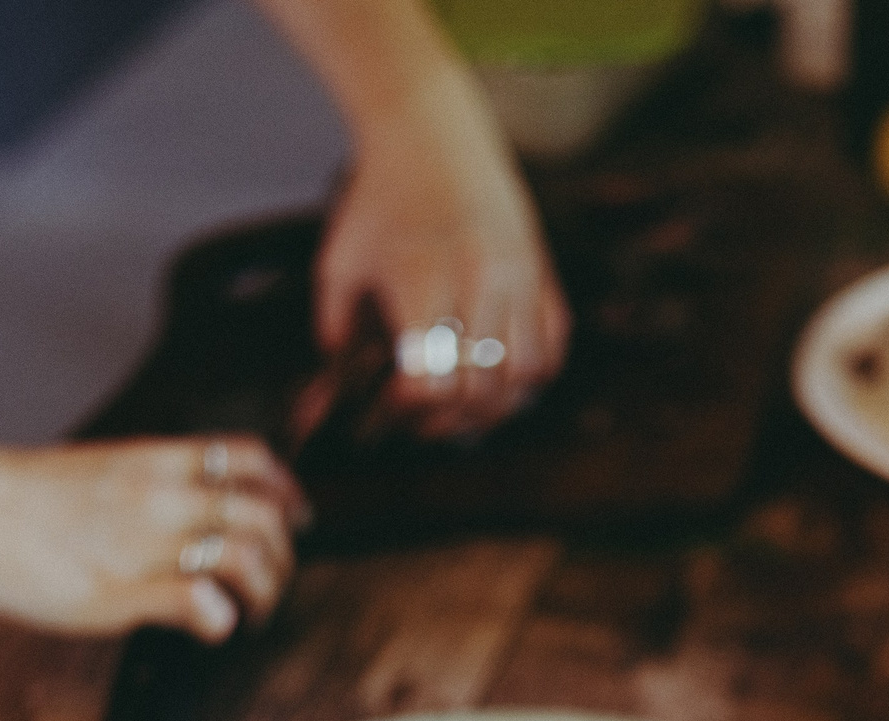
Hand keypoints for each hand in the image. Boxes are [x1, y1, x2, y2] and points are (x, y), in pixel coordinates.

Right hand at [0, 437, 302, 641]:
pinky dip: (223, 618)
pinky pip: (201, 599)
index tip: (294, 520)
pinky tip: (212, 627)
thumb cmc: (15, 497)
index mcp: (155, 463)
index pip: (250, 459)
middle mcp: (160, 497)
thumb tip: (184, 518)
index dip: (287, 492)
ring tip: (250, 614)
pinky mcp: (122, 590)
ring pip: (246, 554)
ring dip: (265, 591)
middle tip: (270, 585)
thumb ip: (149, 491)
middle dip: (284, 556)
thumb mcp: (98, 474)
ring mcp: (144, 543)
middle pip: (263, 514)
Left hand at [313, 101, 569, 438]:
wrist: (431, 133)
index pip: (434, 381)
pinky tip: (505, 377)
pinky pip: (553, 346)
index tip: (397, 398)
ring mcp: (518, 277)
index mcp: (424, 281)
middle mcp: (479, 282)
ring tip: (468, 406)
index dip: (414, 406)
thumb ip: (335, 325)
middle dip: (452, 419)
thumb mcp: (341, 260)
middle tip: (429, 420)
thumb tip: (340, 378)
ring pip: (523, 376)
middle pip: (480, 389)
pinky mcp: (541, 271)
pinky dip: (533, 375)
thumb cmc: (381, 196)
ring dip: (496, 405)